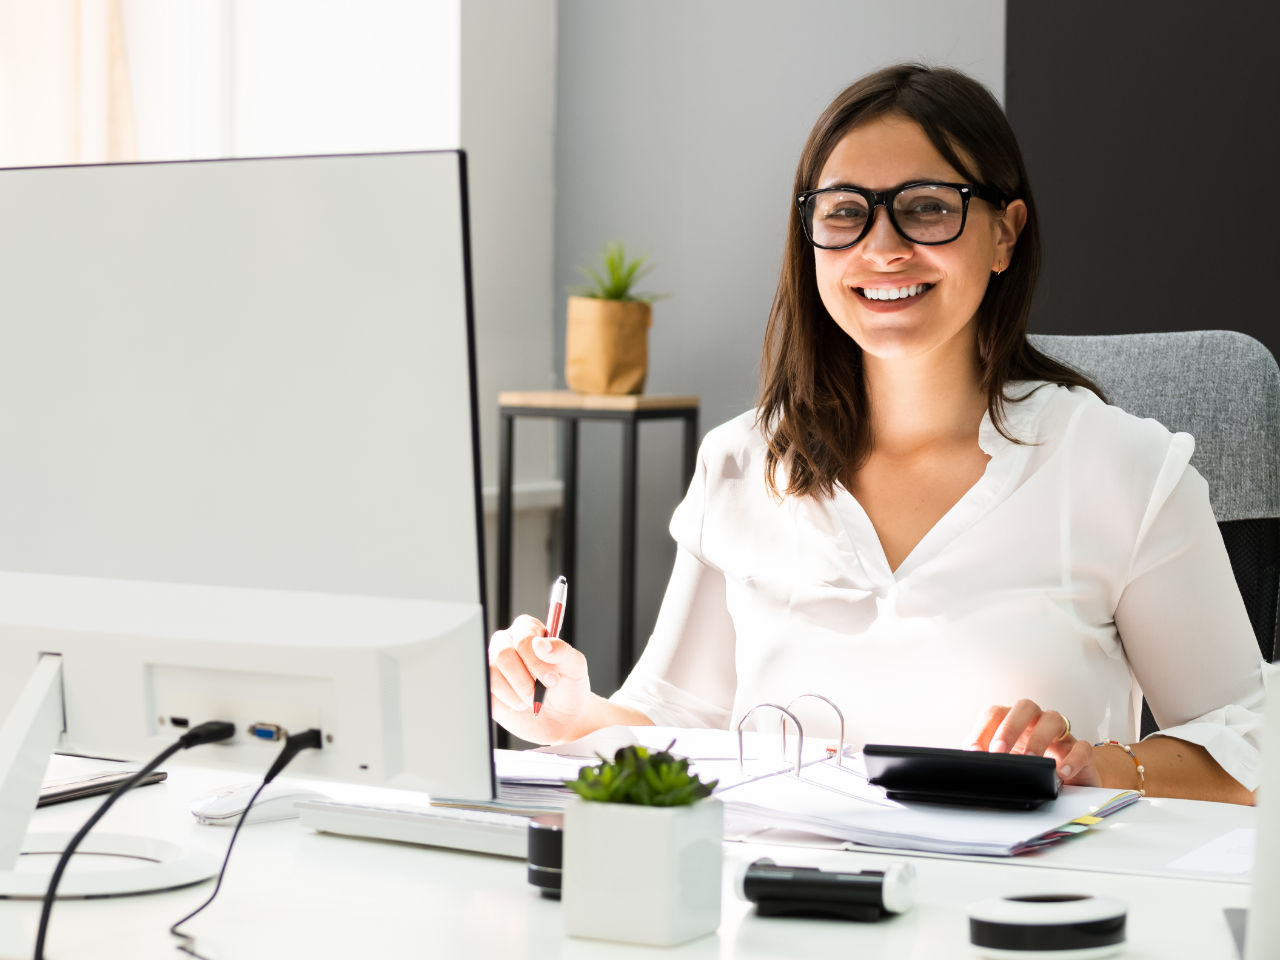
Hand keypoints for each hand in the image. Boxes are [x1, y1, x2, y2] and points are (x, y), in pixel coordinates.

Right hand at [488, 614, 591, 744]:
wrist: (561, 717)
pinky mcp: (487, 683)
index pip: (523, 638)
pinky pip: (486, 688)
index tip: (551, 679)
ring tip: (530, 700)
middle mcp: (508, 642)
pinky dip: (505, 700)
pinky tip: (518, 703)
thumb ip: (561, 650)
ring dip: (515, 692)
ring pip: (492, 672)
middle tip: (538, 695)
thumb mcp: (575, 666)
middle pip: (503, 654)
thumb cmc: (568, 686)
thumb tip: (541, 644)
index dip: (535, 661)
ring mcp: (495, 663)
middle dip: (523, 681)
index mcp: (530, 630)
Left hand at [967, 699, 1098, 786]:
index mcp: (1014, 721)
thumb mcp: (1005, 762)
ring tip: (1031, 760)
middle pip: (1025, 707)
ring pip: (1054, 719)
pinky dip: (1073, 758)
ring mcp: (1060, 735)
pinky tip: (1061, 772)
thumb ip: (986, 757)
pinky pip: (1081, 747)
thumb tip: (969, 762)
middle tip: (999, 751)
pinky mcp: (1080, 751)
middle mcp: (1036, 722)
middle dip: (1009, 727)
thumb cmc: (1030, 767)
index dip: (983, 730)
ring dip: (1039, 739)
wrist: (1066, 783)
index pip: (996, 713)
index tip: (975, 751)